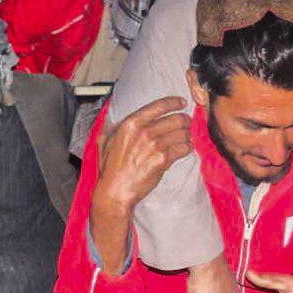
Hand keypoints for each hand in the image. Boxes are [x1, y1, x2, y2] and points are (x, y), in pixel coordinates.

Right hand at [89, 96, 190, 273]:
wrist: (116, 190)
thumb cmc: (110, 168)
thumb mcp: (105, 141)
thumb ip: (113, 127)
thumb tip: (112, 117)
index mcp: (131, 123)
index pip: (159, 106)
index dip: (174, 102)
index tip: (181, 102)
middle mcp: (144, 131)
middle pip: (175, 119)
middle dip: (184, 121)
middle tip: (186, 123)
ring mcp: (155, 145)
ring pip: (182, 133)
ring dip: (187, 135)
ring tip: (186, 138)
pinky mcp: (163, 160)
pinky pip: (183, 149)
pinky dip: (187, 148)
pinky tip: (184, 149)